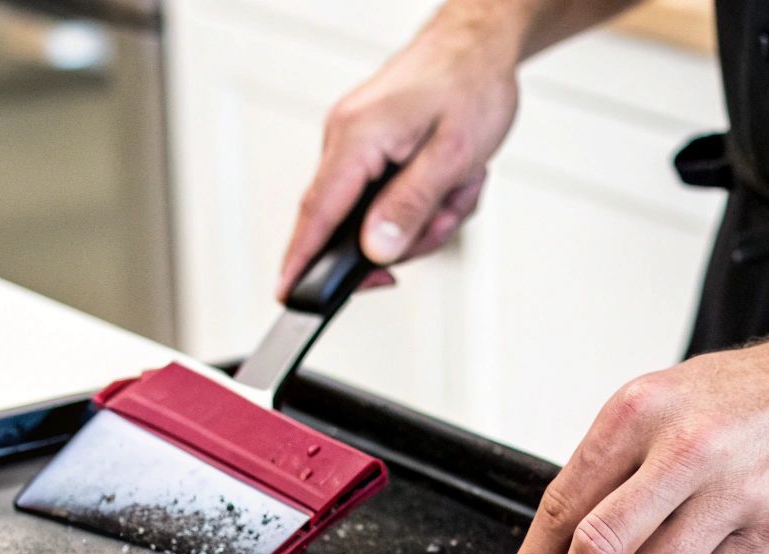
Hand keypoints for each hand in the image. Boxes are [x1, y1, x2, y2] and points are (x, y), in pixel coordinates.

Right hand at [277, 9, 521, 298]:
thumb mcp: (452, 155)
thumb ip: (410, 206)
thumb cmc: (470, 83)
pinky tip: (453, 175)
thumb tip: (376, 250)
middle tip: (451, 210)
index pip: (317, 212)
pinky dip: (429, 196)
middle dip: (411, 233)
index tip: (288, 295)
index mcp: (357, 137)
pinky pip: (392, 196)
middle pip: (355, 225)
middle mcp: (346, 138)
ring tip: (461, 181)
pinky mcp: (373, 149)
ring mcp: (358, 145)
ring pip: (382, 216)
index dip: (301, 260)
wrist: (479, 43)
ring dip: (430, 211)